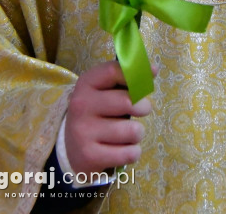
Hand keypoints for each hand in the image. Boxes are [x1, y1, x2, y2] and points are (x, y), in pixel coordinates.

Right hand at [64, 60, 153, 175]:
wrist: (71, 149)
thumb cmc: (97, 113)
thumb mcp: (104, 91)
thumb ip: (126, 79)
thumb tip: (153, 69)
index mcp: (86, 84)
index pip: (114, 71)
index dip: (136, 74)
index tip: (149, 78)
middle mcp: (81, 105)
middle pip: (128, 102)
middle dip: (143, 107)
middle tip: (139, 110)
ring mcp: (84, 131)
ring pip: (133, 131)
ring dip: (137, 133)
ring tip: (127, 133)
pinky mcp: (90, 156)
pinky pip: (130, 153)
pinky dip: (133, 152)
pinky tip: (122, 149)